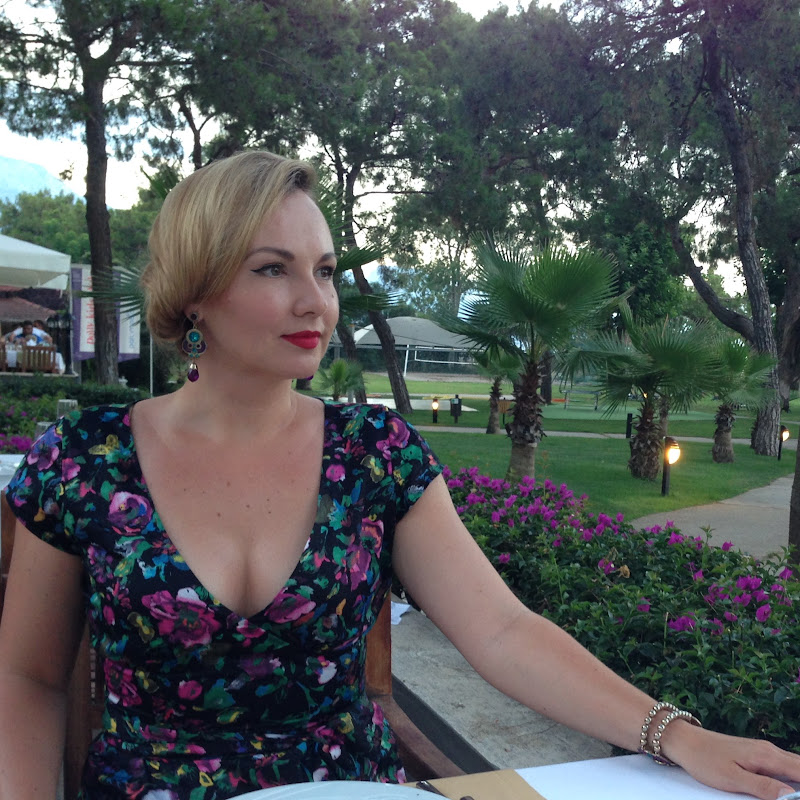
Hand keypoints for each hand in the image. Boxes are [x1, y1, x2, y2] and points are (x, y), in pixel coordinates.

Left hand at [663, 721, 799, 799]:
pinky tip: (788, 787)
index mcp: (767, 756)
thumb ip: (763, 788)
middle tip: (798, 797)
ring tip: (795, 794)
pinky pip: (782, 765)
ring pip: (793, 765)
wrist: (684, 741)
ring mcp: (763, 750)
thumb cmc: (705, 760)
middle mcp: (769, 750)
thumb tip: (790, 796)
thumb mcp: (733, 778)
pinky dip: (792, 776)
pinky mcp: (756, 753)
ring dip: (799, 780)